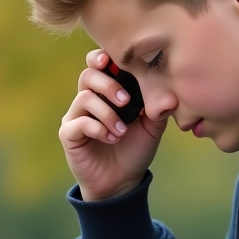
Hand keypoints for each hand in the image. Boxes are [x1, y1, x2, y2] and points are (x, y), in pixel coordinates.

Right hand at [59, 50, 167, 200]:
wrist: (122, 181)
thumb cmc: (135, 149)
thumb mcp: (152, 127)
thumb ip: (158, 108)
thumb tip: (169, 95)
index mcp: (107, 92)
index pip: (98, 65)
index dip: (101, 58)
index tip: (111, 60)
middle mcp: (89, 100)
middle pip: (88, 75)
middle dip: (109, 85)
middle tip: (126, 102)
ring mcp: (76, 116)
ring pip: (84, 98)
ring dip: (107, 113)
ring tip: (122, 131)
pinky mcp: (69, 134)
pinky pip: (78, 123)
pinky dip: (98, 128)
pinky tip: (111, 138)